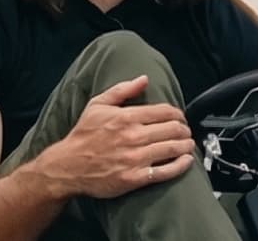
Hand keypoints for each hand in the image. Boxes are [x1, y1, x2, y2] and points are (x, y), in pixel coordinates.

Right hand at [35, 76, 195, 199]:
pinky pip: (166, 171)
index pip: (164, 111)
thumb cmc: (83, 136)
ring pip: (173, 148)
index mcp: (126, 117)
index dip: (178, 113)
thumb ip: (122, 90)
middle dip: (184, 129)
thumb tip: (143, 79)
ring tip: (188, 144)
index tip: (180, 117)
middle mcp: (133, 136)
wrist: (68, 165)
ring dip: (186, 145)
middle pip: (173, 129)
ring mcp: (135, 158)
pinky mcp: (135, 178)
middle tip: (185, 131)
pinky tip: (187, 161)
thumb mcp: (97, 105)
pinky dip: (181, 165)